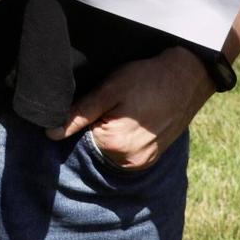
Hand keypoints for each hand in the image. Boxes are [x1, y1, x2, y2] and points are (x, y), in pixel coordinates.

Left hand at [48, 47, 215, 168]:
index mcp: (114, 144)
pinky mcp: (152, 157)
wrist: (188, 78)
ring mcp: (143, 161)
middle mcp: (129, 160)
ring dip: (110, 132)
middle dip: (96, 125)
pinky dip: (124, 137)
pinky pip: (126, 150)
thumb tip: (51, 134)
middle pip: (95, 144)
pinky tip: (133, 118)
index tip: (97, 102)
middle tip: (114, 104)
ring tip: (126, 110)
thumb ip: (79, 113)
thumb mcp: (109, 90)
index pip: (77, 137)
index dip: (81, 118)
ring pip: (110, 148)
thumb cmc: (147, 79)